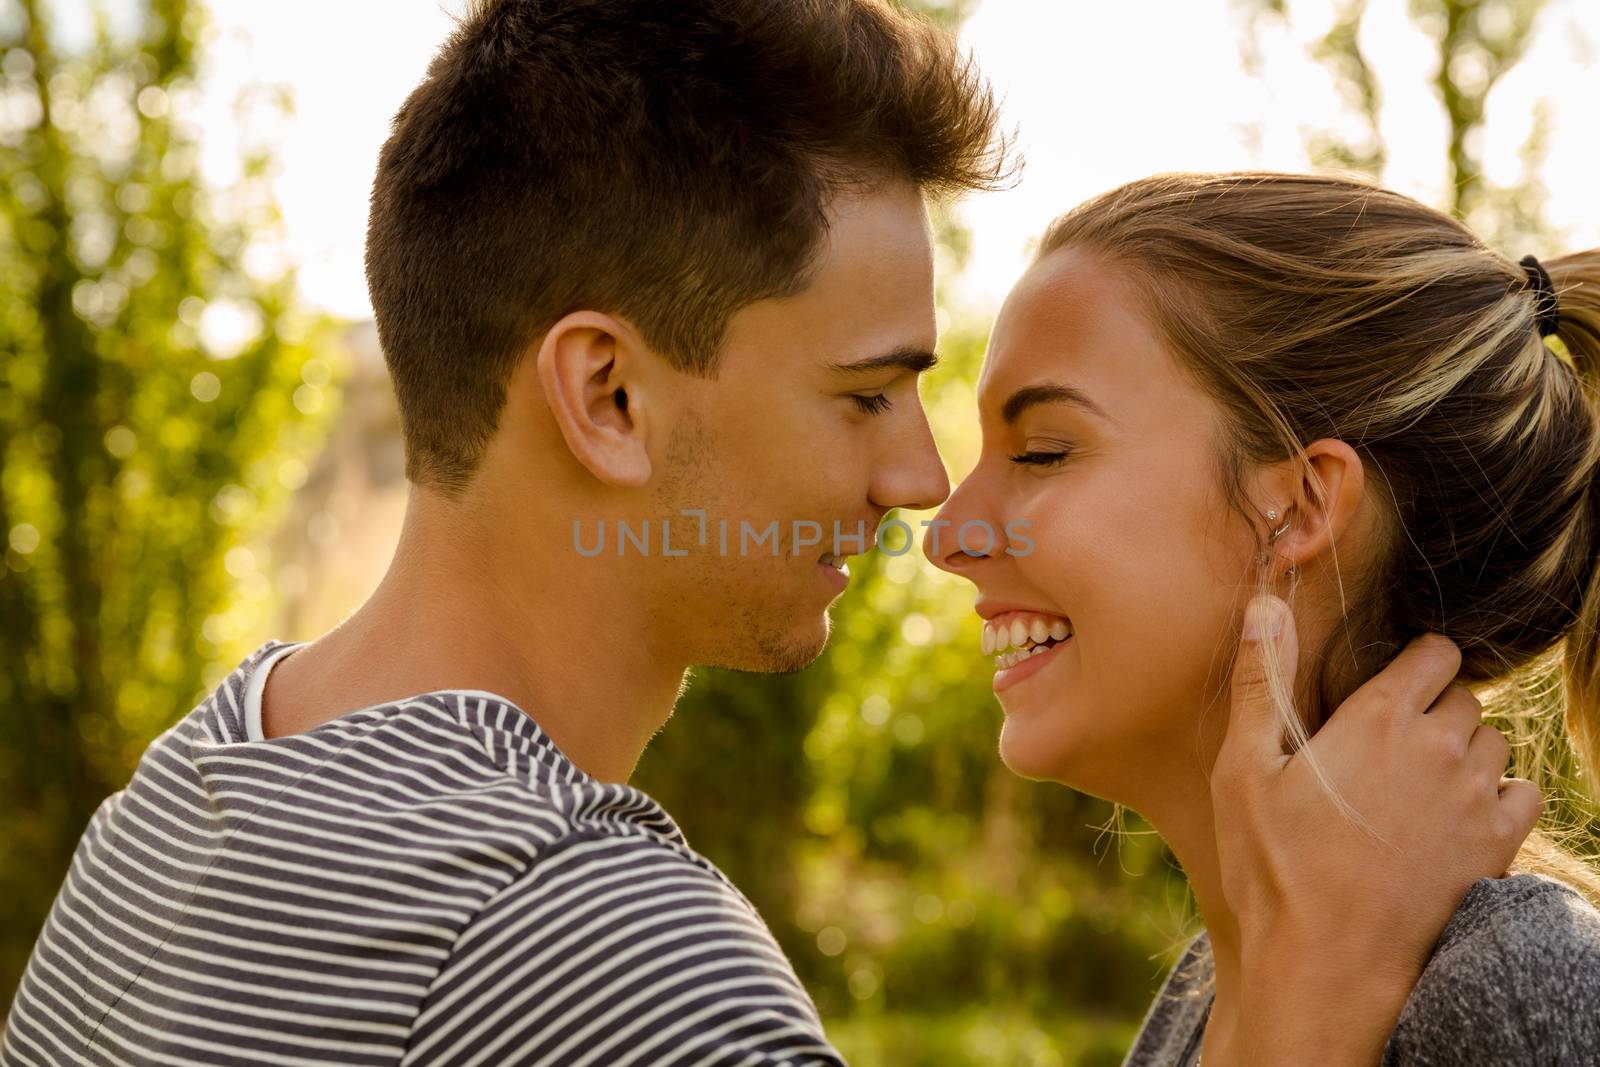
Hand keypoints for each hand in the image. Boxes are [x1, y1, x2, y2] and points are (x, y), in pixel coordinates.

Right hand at [1211, 594, 1540, 1066]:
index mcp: (1378, 718)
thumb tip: (1264, 602)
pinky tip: (1457, 815)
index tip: (1389, 687)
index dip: (1414, 661)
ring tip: (1419, 781)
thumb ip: (1259, 681)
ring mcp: (1475, 798)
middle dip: (1435, 706)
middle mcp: (1439, 748)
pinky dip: (1500, 793)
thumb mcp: (1243, 770)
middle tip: (1392, 743)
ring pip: (1495, 740)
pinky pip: (1525, 791)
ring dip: (1466, 749)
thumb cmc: (1273, 866)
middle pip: (1465, 695)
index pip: (1435, 652)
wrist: (1327, 962)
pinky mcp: (1497, 845)